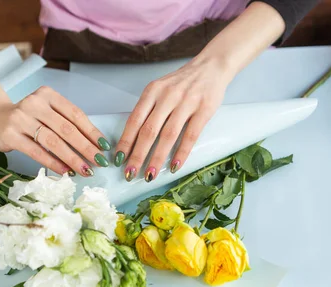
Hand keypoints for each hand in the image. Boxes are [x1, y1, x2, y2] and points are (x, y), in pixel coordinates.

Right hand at [0, 86, 110, 176]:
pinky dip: (53, 163)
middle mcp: (34, 103)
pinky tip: (65, 171)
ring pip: (53, 141)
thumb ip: (66, 123)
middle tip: (99, 162)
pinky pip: (36, 151)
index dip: (92, 132)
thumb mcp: (47, 112)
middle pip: (66, 129)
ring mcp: (20, 118)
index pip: (75, 114)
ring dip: (72, 158)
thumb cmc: (28, 118)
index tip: (104, 147)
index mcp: (48, 95)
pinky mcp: (10, 135)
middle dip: (86, 148)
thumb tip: (94, 146)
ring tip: (85, 170)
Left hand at [115, 56, 231, 181]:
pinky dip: (182, 153)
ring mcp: (186, 102)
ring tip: (150, 175)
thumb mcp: (160, 89)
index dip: (125, 142)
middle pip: (148, 131)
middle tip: (130, 174)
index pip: (134, 120)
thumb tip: (133, 140)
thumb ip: (148, 109)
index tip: (118, 160)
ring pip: (168, 135)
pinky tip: (175, 166)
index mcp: (152, 91)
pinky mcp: (204, 109)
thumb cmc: (182, 83)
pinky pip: (191, 135)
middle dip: (137, 155)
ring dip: (157, 158)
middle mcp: (167, 96)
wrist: (211, 66)